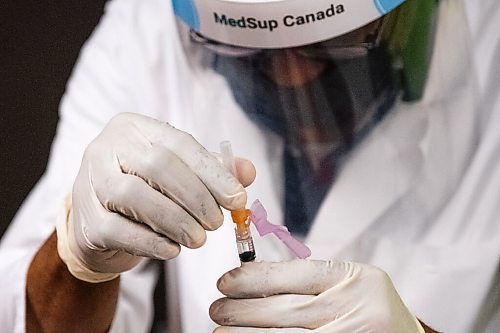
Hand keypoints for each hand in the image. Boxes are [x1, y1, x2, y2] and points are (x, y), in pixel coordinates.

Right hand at [57, 113, 254, 281]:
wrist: (101, 218)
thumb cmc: (147, 189)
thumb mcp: (180, 171)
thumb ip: (213, 169)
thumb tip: (248, 173)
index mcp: (135, 128)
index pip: (180, 144)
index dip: (213, 173)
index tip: (238, 199)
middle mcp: (107, 147)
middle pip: (157, 166)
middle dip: (195, 197)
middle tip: (217, 222)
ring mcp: (90, 181)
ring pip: (135, 196)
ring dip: (176, 221)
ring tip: (199, 239)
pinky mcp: (84, 219)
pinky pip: (119, 231)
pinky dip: (151, 243)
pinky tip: (173, 250)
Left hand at [210, 260, 424, 332]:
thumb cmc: (373, 309)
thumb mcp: (350, 283)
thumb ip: (311, 281)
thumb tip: (251, 282)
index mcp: (356, 279)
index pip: (295, 275)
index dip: (254, 278)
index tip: (227, 281)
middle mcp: (356, 309)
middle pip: (286, 310)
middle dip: (243, 310)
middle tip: (217, 309)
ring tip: (221, 330)